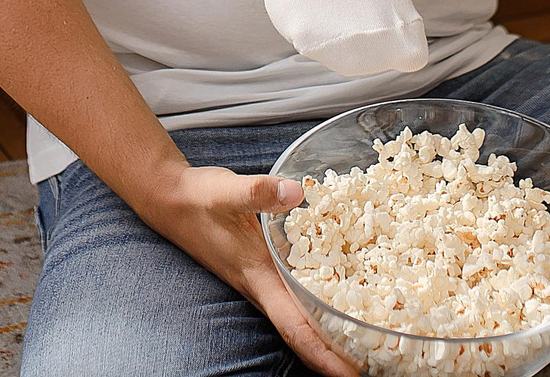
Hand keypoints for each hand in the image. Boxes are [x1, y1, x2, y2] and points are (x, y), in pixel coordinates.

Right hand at [140, 164, 358, 375]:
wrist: (171, 200)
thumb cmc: (198, 198)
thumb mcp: (226, 191)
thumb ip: (258, 192)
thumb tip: (296, 193)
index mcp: (258, 278)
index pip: (295, 329)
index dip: (325, 355)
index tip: (353, 374)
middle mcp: (263, 288)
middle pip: (304, 336)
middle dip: (337, 356)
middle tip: (378, 364)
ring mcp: (262, 283)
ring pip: (300, 321)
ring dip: (330, 337)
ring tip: (367, 342)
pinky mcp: (263, 272)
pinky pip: (296, 302)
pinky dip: (319, 311)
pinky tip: (340, 300)